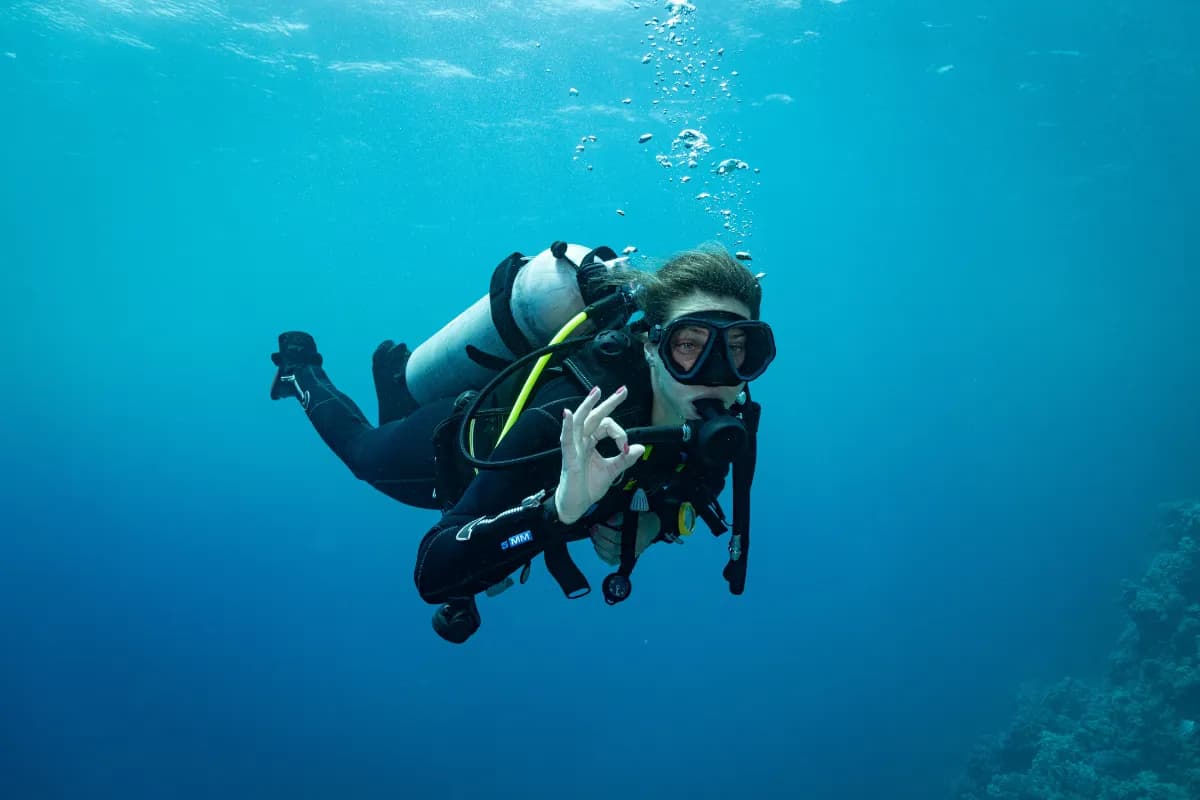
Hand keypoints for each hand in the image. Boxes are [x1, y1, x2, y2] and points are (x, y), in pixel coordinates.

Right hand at [555, 385, 645, 524]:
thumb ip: (625, 459)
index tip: (626, 448)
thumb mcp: (612, 471)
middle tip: (624, 390)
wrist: (576, 505)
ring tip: (596, 392)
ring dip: (588, 406)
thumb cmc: (588, 486)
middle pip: (595, 416)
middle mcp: (581, 440)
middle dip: (609, 403)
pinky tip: (567, 414)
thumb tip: (641, 448)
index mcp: (590, 441)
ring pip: (580, 421)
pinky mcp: (569, 457)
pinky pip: (567, 439)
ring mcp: (574, 447)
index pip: (607, 426)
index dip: (620, 434)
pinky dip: (567, 426)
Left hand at [590, 512, 660, 564]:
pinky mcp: (625, 559)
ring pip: (611, 557)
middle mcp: (633, 550)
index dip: (605, 532)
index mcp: (637, 538)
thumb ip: (620, 517)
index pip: (618, 538)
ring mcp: (629, 556)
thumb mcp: (633, 515)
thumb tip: (608, 522)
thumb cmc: (641, 521)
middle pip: (613, 548)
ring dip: (599, 547)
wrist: (650, 529)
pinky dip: (602, 555)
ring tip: (593, 537)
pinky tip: (597, 546)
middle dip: (600, 539)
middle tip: (593, 530)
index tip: (597, 525)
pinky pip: (611, 561)